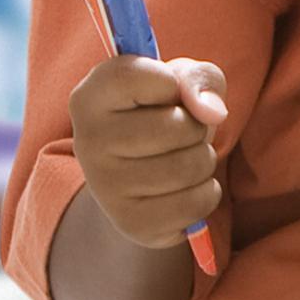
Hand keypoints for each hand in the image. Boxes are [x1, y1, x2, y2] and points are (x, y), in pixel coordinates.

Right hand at [66, 52, 229, 251]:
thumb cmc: (160, 117)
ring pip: (192, 165)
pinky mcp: (131, 223)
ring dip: (204, 160)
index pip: (144, 77)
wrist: (136, 181)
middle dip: (197, 128)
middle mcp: (87, 141)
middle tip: (179, 134)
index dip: (173, 84)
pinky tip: (184, 188)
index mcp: (90, 96)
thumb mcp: (179, 83)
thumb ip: (198, 78)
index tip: (165, 92)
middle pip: (178, 126)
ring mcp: (105, 187)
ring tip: (182, 158)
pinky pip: (196, 203)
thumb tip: (212, 111)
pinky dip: (205, 193)